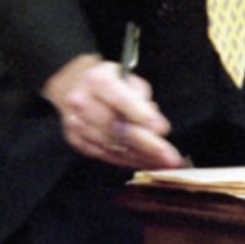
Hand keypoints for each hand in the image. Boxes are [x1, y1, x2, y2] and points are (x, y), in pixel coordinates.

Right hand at [42, 54, 185, 169]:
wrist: (74, 85)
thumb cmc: (109, 82)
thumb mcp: (128, 79)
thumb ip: (143, 100)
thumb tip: (156, 127)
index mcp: (97, 80)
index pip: (119, 98)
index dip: (140, 114)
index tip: (162, 128)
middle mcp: (82, 101)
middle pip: (116, 127)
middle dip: (146, 144)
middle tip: (170, 156)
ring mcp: (76, 123)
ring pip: (112, 146)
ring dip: (140, 157)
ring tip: (163, 163)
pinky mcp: (76, 140)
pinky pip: (105, 155)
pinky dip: (127, 161)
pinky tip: (145, 163)